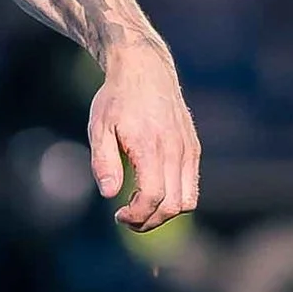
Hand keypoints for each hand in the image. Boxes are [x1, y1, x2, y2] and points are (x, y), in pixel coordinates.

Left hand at [89, 38, 200, 230]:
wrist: (145, 70)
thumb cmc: (116, 99)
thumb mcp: (99, 127)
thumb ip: (103, 162)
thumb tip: (109, 194)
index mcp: (152, 147)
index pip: (154, 197)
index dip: (136, 215)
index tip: (117, 215)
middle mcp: (177, 151)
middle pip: (174, 205)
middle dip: (149, 221)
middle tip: (125, 218)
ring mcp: (189, 150)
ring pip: (188, 200)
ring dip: (164, 213)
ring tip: (138, 208)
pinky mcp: (193, 148)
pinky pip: (191, 184)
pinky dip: (174, 197)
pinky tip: (150, 190)